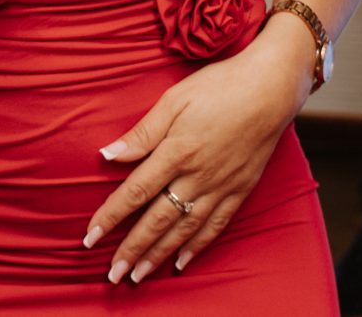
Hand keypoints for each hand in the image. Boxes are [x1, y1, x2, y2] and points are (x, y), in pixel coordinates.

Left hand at [84, 35, 306, 283]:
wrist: (271, 89)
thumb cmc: (219, 86)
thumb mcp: (174, 100)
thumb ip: (143, 132)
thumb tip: (108, 155)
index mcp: (176, 151)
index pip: (135, 191)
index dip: (111, 216)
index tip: (90, 237)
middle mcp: (197, 176)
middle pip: (157, 220)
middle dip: (132, 249)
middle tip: (113, 275)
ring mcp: (220, 186)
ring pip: (184, 230)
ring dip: (159, 254)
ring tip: (140, 276)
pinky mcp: (239, 190)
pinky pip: (215, 226)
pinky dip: (197, 247)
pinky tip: (182, 261)